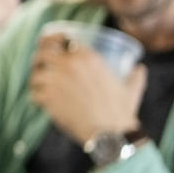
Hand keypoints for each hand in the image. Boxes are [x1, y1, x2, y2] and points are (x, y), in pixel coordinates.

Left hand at [28, 33, 146, 144]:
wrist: (110, 133)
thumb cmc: (121, 112)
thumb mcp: (131, 88)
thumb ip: (135, 76)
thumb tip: (140, 68)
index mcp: (88, 56)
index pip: (62, 39)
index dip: (53, 41)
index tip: (51, 47)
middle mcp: (69, 64)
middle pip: (43, 50)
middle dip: (39, 56)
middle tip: (40, 64)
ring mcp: (57, 80)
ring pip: (35, 72)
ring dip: (35, 79)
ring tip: (38, 85)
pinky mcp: (48, 98)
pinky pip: (34, 93)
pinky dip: (35, 97)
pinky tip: (40, 101)